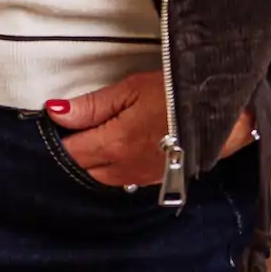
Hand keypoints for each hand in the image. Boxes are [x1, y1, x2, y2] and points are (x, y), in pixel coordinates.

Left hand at [46, 69, 257, 188]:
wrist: (223, 117)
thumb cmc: (176, 96)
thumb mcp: (130, 90)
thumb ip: (91, 105)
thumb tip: (56, 111)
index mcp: (114, 145)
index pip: (71, 150)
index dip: (56, 138)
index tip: (47, 124)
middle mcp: (125, 169)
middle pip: (83, 168)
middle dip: (70, 152)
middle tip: (63, 132)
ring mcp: (142, 178)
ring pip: (102, 178)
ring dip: (90, 163)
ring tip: (85, 140)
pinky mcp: (157, 181)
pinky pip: (123, 181)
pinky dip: (110, 170)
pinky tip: (111, 154)